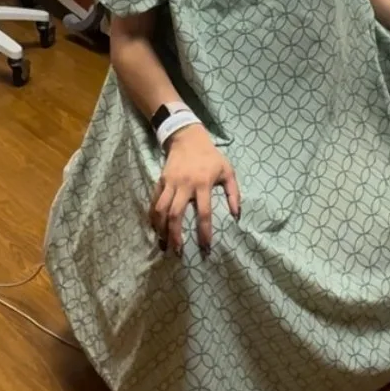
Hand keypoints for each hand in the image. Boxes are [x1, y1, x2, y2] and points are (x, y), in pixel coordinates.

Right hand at [150, 124, 240, 255]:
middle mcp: (184, 185)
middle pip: (176, 214)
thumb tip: (236, 216)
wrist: (188, 138)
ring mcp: (170, 183)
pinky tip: (155, 229)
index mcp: (203, 183)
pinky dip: (153, 217)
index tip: (205, 248)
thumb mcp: (228, 171)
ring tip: (164, 245)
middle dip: (175, 235)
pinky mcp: (160, 181)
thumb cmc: (211, 156)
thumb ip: (234, 193)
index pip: (203, 212)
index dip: (204, 232)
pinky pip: (154, 202)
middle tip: (178, 252)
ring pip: (161, 210)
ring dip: (161, 229)